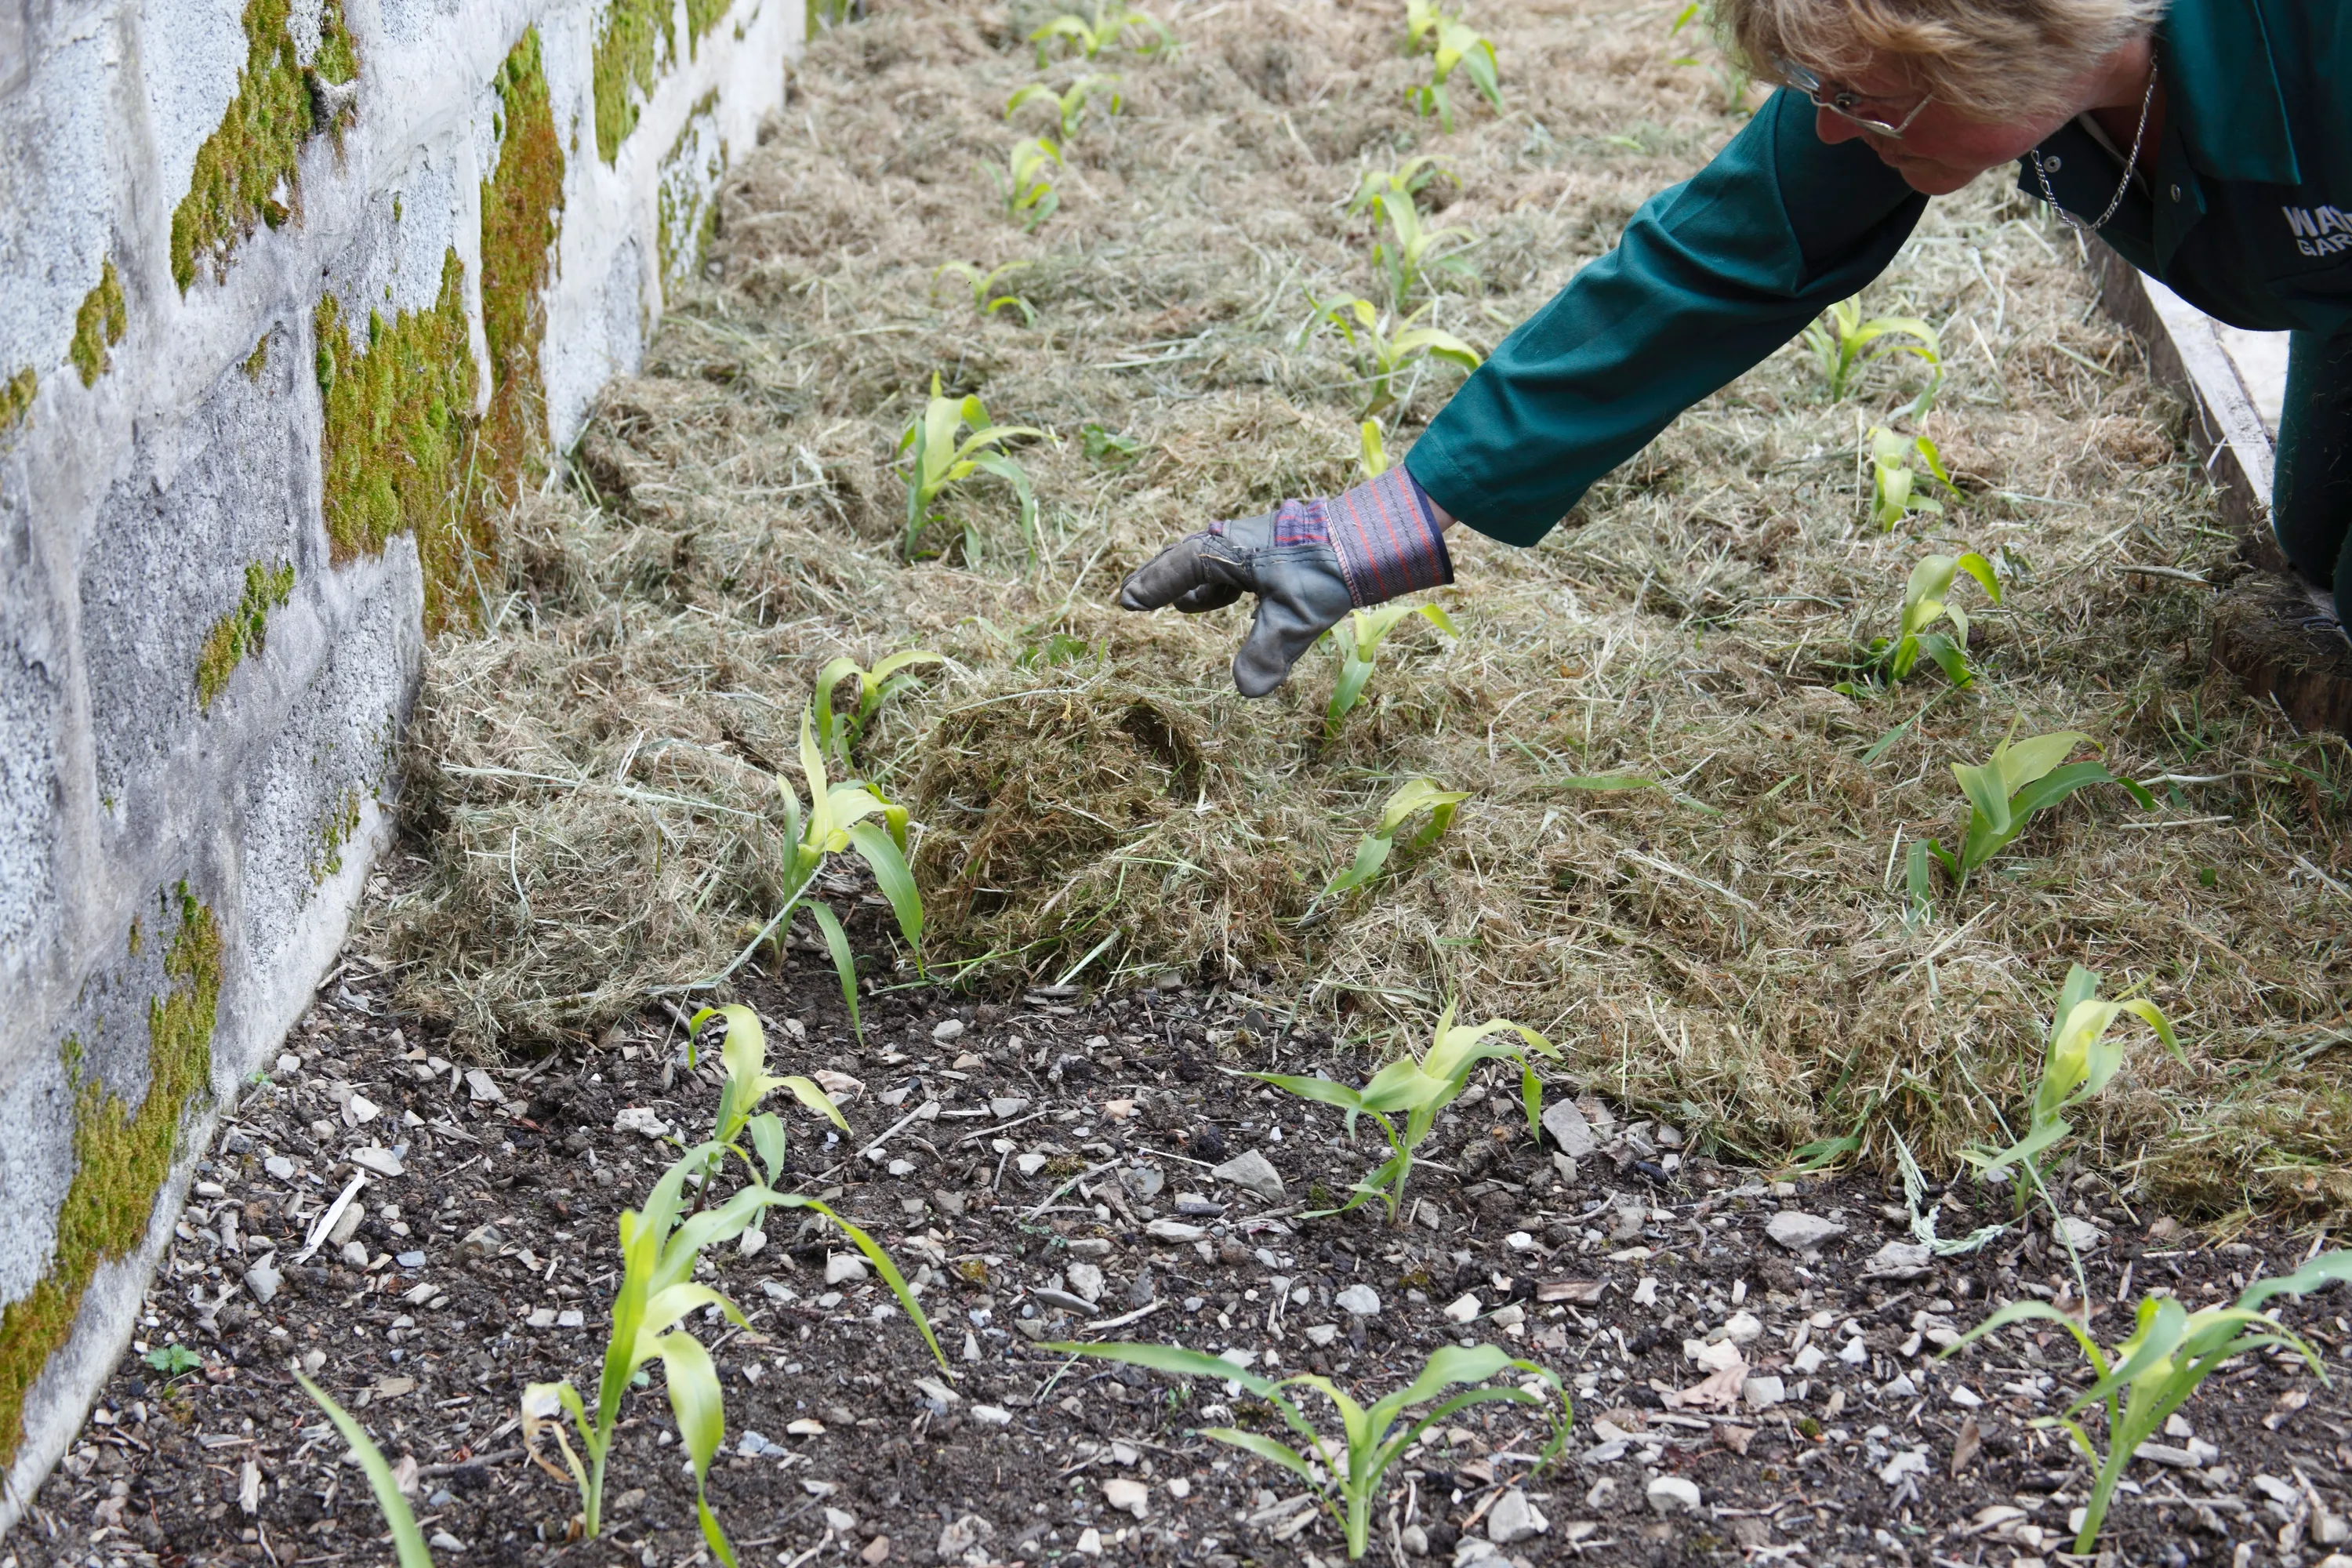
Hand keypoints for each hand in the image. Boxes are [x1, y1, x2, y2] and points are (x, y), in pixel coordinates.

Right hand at [1117, 468, 1453, 696]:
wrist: (1377, 532)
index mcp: (1228, 549)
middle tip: (1137, 597)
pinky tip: (1237, 599)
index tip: (1125, 602)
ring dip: (1199, 583)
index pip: (1178, 568)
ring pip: (1219, 564)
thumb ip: (1266, 654)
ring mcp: (1261, 541)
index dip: (1151, 586)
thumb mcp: (1294, 618)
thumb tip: (1244, 690)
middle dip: (1166, 580)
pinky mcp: (1284, 548)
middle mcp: (1238, 540)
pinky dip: (1229, 584)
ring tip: (1185, 606)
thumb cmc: (1329, 568)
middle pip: (1191, 560)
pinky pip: (1243, 567)